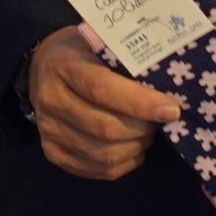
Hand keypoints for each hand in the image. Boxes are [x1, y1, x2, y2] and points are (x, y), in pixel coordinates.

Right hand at [26, 25, 183, 181]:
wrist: (44, 69)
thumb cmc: (83, 54)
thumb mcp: (100, 44)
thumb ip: (127, 63)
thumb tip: (168, 90)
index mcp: (63, 66)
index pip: (102, 90)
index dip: (140, 103)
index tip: (171, 110)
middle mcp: (51, 100)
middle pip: (106, 128)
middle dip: (143, 128)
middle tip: (160, 120)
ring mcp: (49, 130)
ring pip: (105, 154)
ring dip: (137, 147)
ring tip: (147, 132)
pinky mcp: (53, 154)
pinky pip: (100, 170)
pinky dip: (126, 162)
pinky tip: (133, 147)